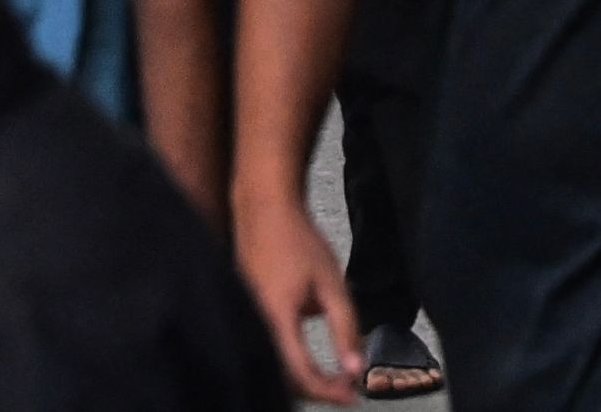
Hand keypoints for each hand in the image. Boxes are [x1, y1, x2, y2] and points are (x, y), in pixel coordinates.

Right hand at [235, 188, 362, 403]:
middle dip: (317, 390)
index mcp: (276, 316)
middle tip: (346, 389)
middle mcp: (254, 319)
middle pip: (282, 376)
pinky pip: (263, 347)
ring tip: (333, 377)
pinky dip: (287, 363)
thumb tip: (356, 369)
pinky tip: (308, 358)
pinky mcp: (244, 308)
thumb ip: (345, 329)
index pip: (301, 372)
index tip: (354, 394)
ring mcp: (245, 313)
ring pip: (271, 364)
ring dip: (302, 378)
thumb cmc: (296, 240)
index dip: (329, 390)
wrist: (262, 207)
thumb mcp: (332, 284)